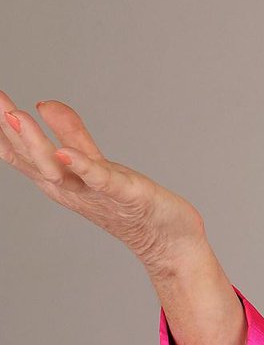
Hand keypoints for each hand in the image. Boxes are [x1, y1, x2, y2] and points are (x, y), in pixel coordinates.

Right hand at [0, 93, 205, 269]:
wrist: (166, 241)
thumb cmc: (126, 202)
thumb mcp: (92, 161)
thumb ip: (69, 132)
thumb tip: (42, 103)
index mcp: (58, 179)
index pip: (21, 153)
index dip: (2, 129)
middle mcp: (69, 189)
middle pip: (32, 158)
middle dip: (10, 131)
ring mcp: (95, 194)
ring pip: (56, 170)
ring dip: (36, 143)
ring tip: (17, 116)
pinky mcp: (124, 195)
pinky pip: (100, 181)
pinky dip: (82, 167)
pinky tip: (66, 153)